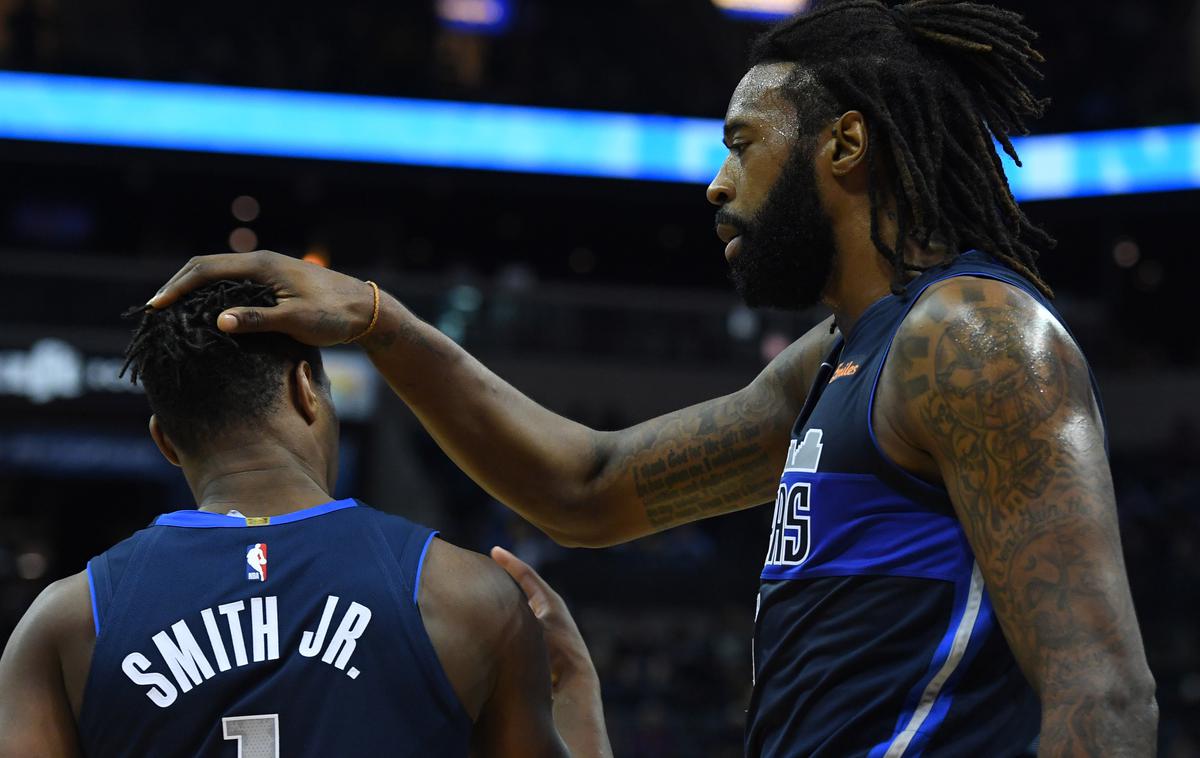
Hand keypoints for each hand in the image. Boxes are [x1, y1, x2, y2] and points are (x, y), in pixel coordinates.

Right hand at [146, 250, 375, 345]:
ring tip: (171, 309)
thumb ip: (258, 320)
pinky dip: (212, 291)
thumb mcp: (296, 322)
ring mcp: (268, 269)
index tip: (155, 307)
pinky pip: (233, 281)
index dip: (177, 287)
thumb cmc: (334, 316)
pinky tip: (205, 310)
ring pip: (219, 273)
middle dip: (177, 284)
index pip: (206, 270)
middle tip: (154, 309)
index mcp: (262, 265)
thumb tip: (218, 321)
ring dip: (193, 287)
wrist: (366, 311)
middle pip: (206, 267)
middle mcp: (262, 261)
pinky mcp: (274, 281)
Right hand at [490, 546, 597, 692]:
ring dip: (507, 601)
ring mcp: (547, 625)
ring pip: (521, 606)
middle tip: (489, 568)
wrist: (574, 681)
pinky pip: (521, 623)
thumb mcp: (531, 626)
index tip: (494, 551)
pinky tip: (498, 625)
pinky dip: (509, 619)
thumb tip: (485, 608)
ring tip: (488, 594)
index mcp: (548, 600)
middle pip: (524, 587)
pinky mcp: (543, 641)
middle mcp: (549, 609)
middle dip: (507, 578)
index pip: (525, 574)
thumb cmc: (555, 652)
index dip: (509, 562)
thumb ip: (511, 614)